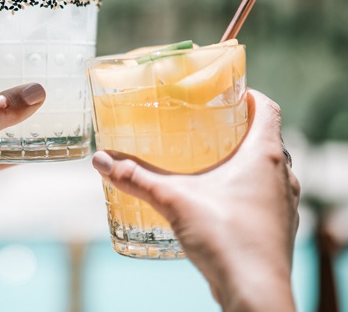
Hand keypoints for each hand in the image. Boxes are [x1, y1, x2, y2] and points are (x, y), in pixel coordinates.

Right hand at [91, 90, 299, 310]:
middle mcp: (282, 175)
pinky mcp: (278, 227)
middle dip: (239, 128)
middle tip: (207, 126)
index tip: (227, 94)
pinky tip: (218, 199)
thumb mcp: (173, 200)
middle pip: (266, 137)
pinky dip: (246, 188)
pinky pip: (265, 195)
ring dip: (245, 160)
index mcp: (264, 155)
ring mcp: (283, 203)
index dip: (249, 95)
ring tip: (210, 160)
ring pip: (268, 169)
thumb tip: (102, 160)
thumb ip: (136, 178)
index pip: (267, 108)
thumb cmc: (226, 239)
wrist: (254, 293)